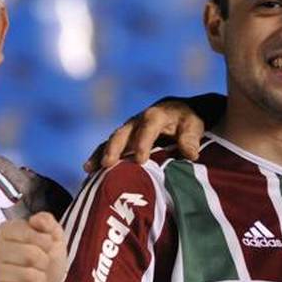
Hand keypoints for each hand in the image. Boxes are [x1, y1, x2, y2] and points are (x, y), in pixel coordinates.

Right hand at [0, 212, 67, 281]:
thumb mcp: (55, 238)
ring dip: (39, 279)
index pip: (22, 230)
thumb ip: (48, 222)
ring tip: (36, 279)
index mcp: (6, 231)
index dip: (42, 240)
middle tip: (42, 265)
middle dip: (44, 262)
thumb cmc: (47, 262)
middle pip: (27, 254)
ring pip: (25, 274)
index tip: (48, 246)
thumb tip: (36, 219)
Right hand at [83, 100, 204, 171]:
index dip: (143, 143)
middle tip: (108, 164)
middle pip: (123, 133)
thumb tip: (190, 154)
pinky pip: (108, 146)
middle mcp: (137, 120)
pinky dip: (98, 156)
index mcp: (156, 115)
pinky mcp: (123, 137)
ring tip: (90, 168)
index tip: (140, 160)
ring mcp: (128, 129)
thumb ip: (191, 138)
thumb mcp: (193, 125)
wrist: (179, 111)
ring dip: (101, 153)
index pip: (148, 128)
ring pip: (112, 140)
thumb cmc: (187, 120)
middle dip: (115, 148)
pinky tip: (88, 170)